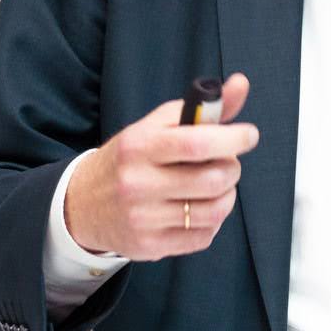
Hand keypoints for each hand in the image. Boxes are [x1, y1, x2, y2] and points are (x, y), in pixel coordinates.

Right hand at [63, 73, 256, 260]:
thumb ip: (202, 109)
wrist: (82, 204)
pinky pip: (204, 236)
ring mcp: (143, 218)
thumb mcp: (155, 126)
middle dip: (232, 168)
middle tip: (225, 162)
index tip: (249, 135)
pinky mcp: (149, 246)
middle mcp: (137, 183)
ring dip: (226, 196)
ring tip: (215, 186)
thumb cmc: (129, 159)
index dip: (233, 139)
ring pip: (215, 211)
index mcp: (139, 146)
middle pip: (213, 179)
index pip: (197, 143)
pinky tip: (198, 209)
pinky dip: (212, 221)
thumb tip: (241, 84)